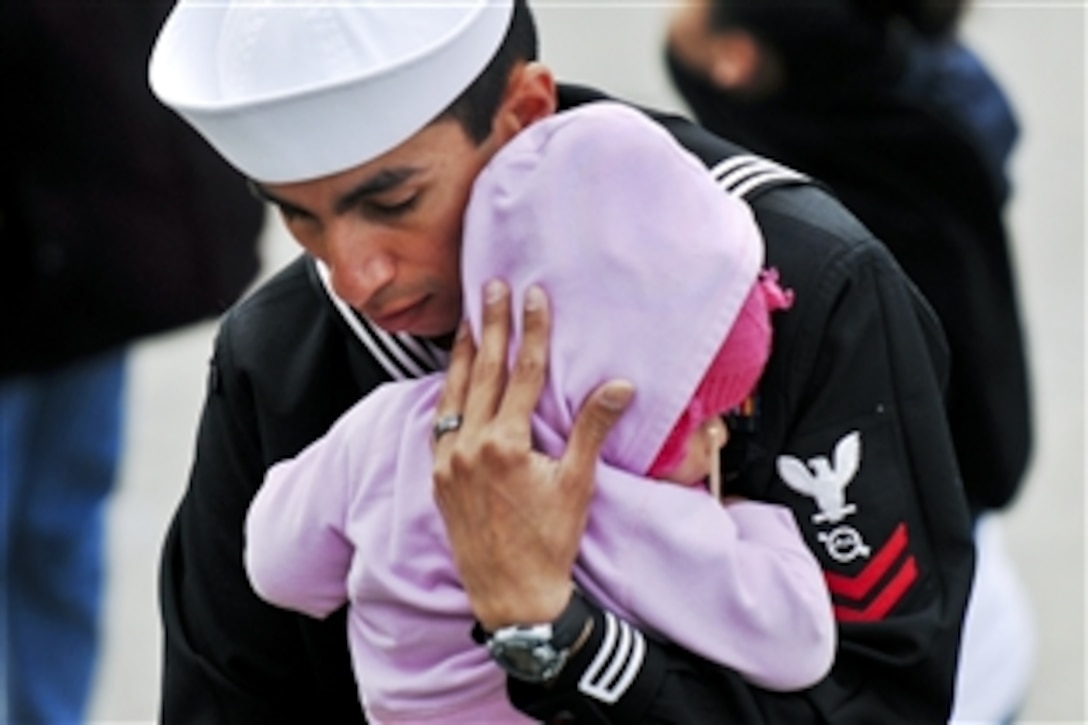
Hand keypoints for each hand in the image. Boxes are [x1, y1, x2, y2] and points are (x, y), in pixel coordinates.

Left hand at [432, 280, 633, 630]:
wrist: (512, 595)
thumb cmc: (550, 541)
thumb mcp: (577, 484)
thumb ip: (592, 430)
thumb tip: (620, 385)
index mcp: (505, 445)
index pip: (522, 374)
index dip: (532, 332)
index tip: (534, 296)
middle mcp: (469, 447)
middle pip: (483, 372)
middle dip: (490, 326)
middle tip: (491, 287)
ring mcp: (448, 461)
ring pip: (453, 393)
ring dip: (461, 352)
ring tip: (467, 318)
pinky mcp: (438, 476)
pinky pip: (439, 422)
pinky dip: (446, 393)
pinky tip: (449, 376)